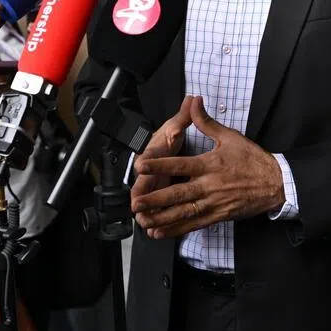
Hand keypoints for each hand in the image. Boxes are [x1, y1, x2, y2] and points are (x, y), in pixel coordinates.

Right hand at [130, 95, 194, 211]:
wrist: (162, 145)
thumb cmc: (168, 136)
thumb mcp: (175, 125)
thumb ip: (184, 115)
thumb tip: (192, 99)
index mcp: (155, 151)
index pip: (150, 155)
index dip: (146, 161)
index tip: (141, 166)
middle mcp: (151, 169)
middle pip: (144, 182)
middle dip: (141, 194)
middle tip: (138, 204)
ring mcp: (153, 183)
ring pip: (150, 199)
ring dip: (148, 210)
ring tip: (146, 222)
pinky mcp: (157, 193)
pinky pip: (158, 208)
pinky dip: (157, 219)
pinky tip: (156, 231)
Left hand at [131, 96, 283, 239]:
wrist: (275, 183)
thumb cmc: (252, 160)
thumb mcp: (230, 137)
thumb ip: (206, 122)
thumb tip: (194, 102)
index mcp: (211, 164)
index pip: (180, 164)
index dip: (160, 165)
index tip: (141, 166)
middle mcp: (210, 185)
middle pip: (179, 194)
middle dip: (156, 199)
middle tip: (136, 201)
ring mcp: (214, 203)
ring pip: (184, 212)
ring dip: (162, 217)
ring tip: (143, 219)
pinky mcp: (218, 216)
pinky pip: (194, 224)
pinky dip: (176, 229)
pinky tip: (160, 232)